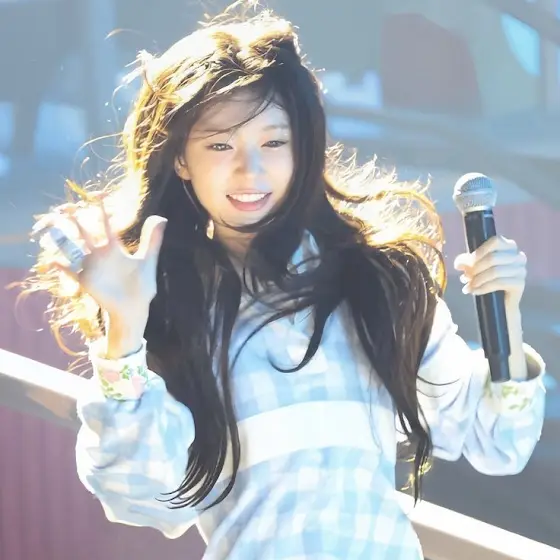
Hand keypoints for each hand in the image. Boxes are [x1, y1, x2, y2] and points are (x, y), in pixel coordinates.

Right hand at [35, 195, 166, 322]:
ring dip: (62, 240)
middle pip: (85, 233)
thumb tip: (162, 218)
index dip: (101, 210)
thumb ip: (152, 241)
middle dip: (75, 220)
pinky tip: (52, 261)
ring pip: (73, 249)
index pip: (106, 225)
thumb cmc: (142, 285)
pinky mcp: (86, 281)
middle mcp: (100, 254)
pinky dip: (61, 267)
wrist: (135, 307)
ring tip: (52, 228)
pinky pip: (70, 272)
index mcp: (115, 248)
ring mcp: (91, 267)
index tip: (96, 195)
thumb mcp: (148, 261)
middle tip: (66, 207)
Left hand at [453, 235, 526, 308]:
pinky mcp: (520, 284)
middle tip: (464, 278)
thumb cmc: (486, 281)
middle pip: (493, 258)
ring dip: (477, 280)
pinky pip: (499, 283)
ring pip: (495, 271)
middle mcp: (518, 256)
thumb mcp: (475, 267)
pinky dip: (483, 288)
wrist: (499, 304)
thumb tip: (459, 264)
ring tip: (467, 287)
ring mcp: (521, 270)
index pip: (495, 241)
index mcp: (508, 246)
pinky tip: (474, 292)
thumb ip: (468, 262)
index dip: (478, 252)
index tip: (464, 263)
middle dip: (474, 269)